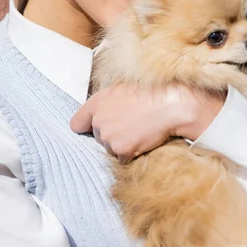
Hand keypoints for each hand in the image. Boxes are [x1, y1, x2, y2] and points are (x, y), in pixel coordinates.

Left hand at [70, 84, 225, 161]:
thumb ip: (107, 102)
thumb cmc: (150, 93)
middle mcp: (99, 121)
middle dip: (111, 134)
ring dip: (122, 144)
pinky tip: (143, 138)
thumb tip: (102, 112)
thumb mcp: (122, 89)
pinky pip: (123, 157)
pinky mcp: (121, 150)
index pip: (77, 123)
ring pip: (111, 148)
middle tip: (131, 123)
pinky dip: (132, 153)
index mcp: (97, 103)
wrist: (170, 105)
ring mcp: (109, 137)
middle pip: (98, 137)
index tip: (91, 129)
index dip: (85, 127)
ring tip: (139, 128)